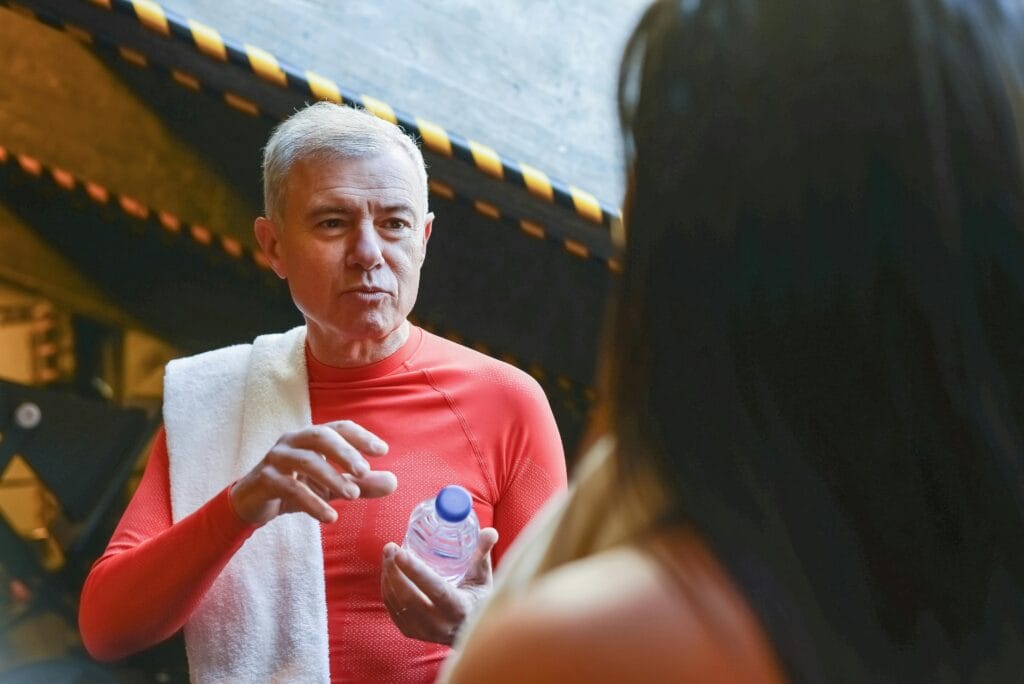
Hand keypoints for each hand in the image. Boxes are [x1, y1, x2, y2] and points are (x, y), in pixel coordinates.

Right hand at [230, 420, 397, 525]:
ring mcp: (276, 458)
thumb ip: (361, 484)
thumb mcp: (332, 487)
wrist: (253, 504)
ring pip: (305, 461)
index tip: (383, 451)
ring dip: (331, 478)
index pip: (339, 428)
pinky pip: (290, 488)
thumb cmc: (296, 487)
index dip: (361, 436)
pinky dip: (312, 502)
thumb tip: (394, 482)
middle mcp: (293, 441)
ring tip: (352, 496)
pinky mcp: (264, 479)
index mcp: (311, 437)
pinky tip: (330, 517)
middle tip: (365, 470)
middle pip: (320, 437)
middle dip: (344, 452)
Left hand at [380, 527, 498, 644]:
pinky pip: (393, 609)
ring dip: (388, 576)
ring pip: (397, 602)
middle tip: (390, 547)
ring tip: (388, 555)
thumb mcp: (483, 578)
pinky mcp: (411, 632)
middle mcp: (439, 623)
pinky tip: (389, 573)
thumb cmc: (478, 599)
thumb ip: (483, 553)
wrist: (470, 632)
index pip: (435, 589)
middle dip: (395, 569)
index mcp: (459, 608)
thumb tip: (489, 531)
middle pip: (409, 596)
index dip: (415, 571)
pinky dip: (387, 589)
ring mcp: (423, 630)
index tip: (400, 551)